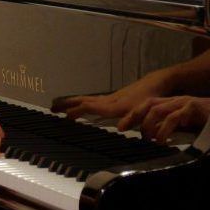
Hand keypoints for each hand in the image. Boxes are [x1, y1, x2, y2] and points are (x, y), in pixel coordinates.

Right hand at [51, 71, 169, 119]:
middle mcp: (108, 100)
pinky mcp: (114, 98)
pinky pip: (93, 100)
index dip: (77, 111)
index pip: (90, 107)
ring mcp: (110, 98)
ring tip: (59, 106)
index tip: (65, 115)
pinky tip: (80, 105)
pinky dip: (82, 102)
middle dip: (67, 104)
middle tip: (52, 107)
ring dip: (72, 102)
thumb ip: (133, 119)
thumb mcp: (144, 111)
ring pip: (87, 99)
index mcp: (113, 105)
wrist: (158, 82)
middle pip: (83, 101)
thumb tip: (120, 128)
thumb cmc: (151, 98)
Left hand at [118, 95, 209, 142]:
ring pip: (158, 110)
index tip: (121, 127)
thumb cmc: (208, 122)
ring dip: (149, 125)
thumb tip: (154, 139)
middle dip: (133, 116)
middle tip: (124, 129)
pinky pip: (174, 117)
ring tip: (147, 140)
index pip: (147, 105)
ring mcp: (184, 103)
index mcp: (172, 104)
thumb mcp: (184, 126)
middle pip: (148, 104)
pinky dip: (165, 129)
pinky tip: (162, 140)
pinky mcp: (194, 107)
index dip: (133, 114)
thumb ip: (169, 129)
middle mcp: (176, 101)